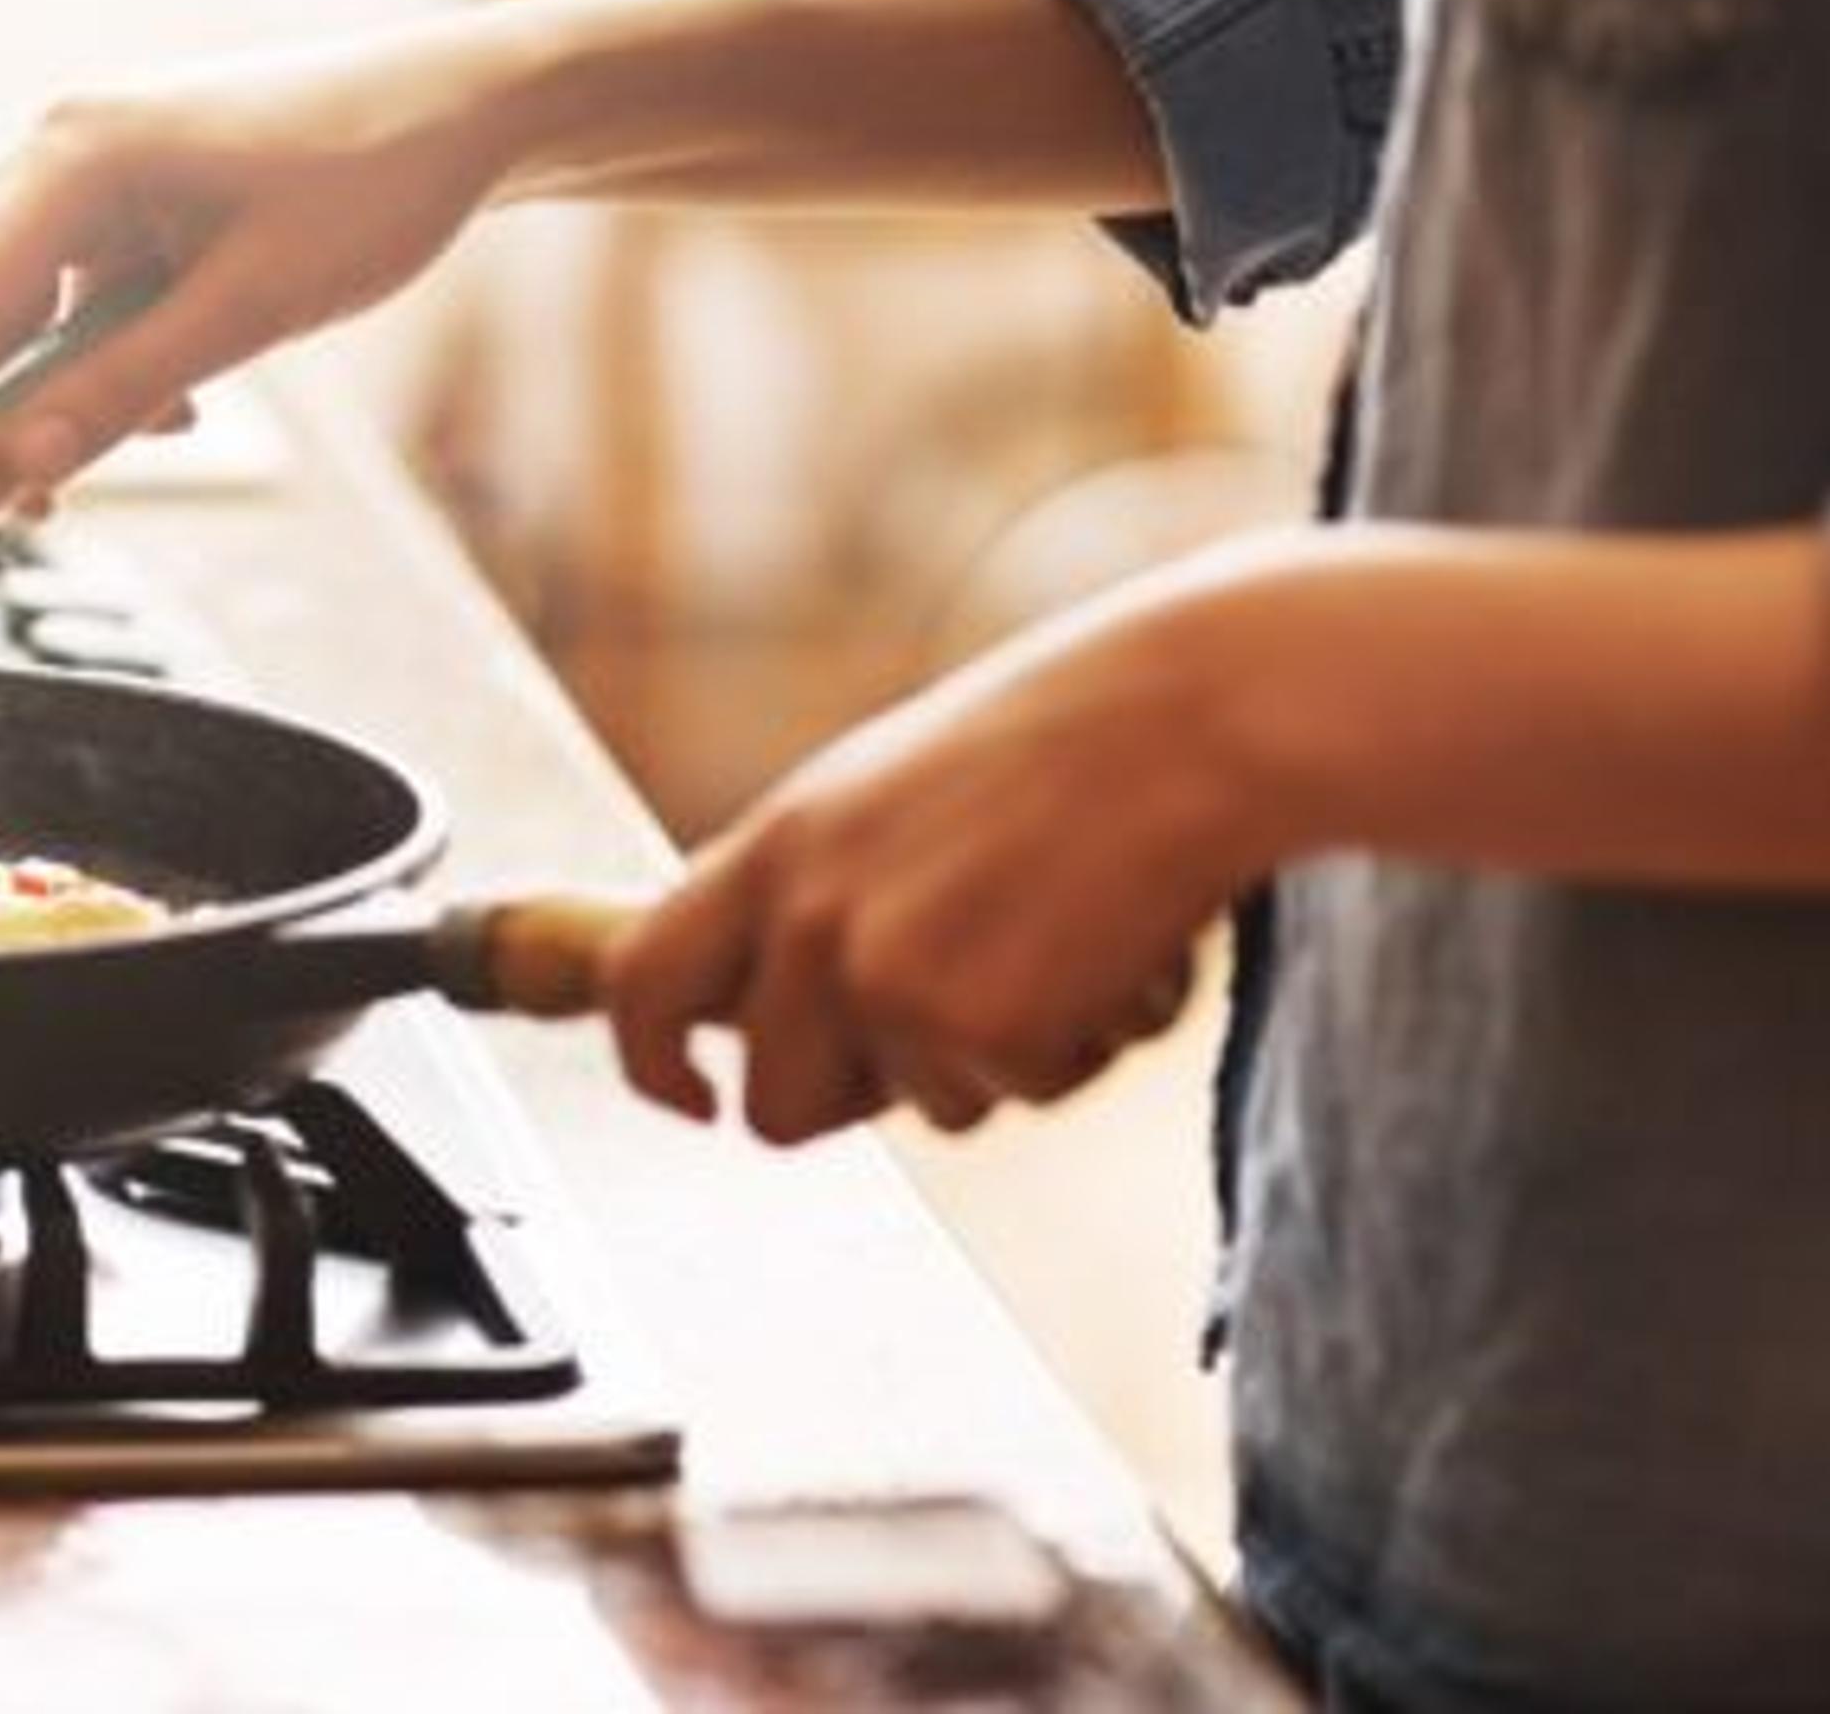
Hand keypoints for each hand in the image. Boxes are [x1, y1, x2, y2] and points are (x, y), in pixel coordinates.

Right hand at [0, 29, 521, 519]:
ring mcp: (82, 165)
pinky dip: (83, 356)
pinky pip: (56, 292)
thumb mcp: (255, 307)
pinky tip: (173, 392)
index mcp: (76, 154)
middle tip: (0, 506)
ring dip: (38, 387)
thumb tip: (20, 465)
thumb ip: (126, 385)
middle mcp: (56, 146)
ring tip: (155, 431)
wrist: (463, 110)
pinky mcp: (117, 193)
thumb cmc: (376, 184)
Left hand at [601, 559, 1289, 1142]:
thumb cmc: (1059, 749)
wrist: (1188, 718)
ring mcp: (886, 981)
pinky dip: (1083, 1047)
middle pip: (775, 1107)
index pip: (641, 983)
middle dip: (859, 1101)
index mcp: (772, 849)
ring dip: (999, 1057)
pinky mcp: (981, 1030)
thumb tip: (764, 1015)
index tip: (692, 1101)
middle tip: (958, 1022)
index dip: (649, 1064)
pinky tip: (1114, 950)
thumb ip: (814, 896)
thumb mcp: (882, 798)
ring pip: (923, 1111)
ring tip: (1058, 936)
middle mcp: (806, 921)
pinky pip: (1026, 1096)